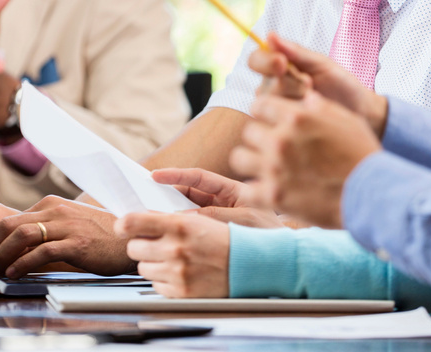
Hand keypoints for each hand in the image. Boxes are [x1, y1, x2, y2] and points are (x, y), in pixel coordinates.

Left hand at [0, 196, 134, 276]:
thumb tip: (15, 249)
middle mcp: (57, 210)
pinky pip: (42, 251)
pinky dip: (23, 263)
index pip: (13, 219)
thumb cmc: (99, 236)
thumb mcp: (69, 226)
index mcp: (52, 204)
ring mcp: (68, 226)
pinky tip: (15, 272)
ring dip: (3, 254)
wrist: (131, 239)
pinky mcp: (77, 243)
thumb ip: (45, 230)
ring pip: (23, 235)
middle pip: (12, 224)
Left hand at [116, 212, 228, 297]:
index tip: (121, 226)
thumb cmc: (225, 239)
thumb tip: (139, 220)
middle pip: (133, 247)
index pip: (133, 222)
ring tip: (171, 258)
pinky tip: (179, 272)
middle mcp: (176, 248)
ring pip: (142, 268)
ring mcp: (177, 272)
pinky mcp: (181, 291)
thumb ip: (167, 219)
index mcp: (179, 225)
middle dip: (140, 245)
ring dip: (152, 263)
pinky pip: (155, 285)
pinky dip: (163, 280)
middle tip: (153, 243)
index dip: (123, 224)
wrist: (248, 264)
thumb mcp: (197, 220)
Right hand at [151, 168, 279, 228]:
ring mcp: (215, 217)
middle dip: (165, 193)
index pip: (198, 177)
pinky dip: (178, 231)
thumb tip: (186, 217)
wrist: (286, 254)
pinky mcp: (211, 234)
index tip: (154, 176)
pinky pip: (190, 230)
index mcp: (230, 190)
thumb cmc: (271, 232)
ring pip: (185, 211)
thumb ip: (216, 215)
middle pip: (186, 193)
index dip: (175, 175)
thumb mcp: (245, 220)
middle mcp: (220, 201)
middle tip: (144, 195)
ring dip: (168, 213)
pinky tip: (166, 235)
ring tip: (149, 216)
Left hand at [230, 92, 381, 228]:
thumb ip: (318, 107)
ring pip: (239, 157)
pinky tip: (264, 191)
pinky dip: (253, 190)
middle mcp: (281, 139)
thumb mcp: (344, 119)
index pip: (259, 105)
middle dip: (259, 138)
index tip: (270, 122)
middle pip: (248, 131)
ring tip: (263, 169)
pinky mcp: (273, 196)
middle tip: (270, 149)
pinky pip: (245, 189)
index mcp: (297, 116)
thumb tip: (304, 97)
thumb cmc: (362, 155)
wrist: (371, 195)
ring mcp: (274, 168)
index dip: (265, 114)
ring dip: (251, 162)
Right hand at [249, 32, 387, 135]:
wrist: (361, 113)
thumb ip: (296, 52)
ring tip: (315, 100)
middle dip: (288, 83)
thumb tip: (270, 35)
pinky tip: (311, 114)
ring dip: (294, 99)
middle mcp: (273, 88)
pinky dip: (296, 115)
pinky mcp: (284, 128)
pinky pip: (278, 121)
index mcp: (280, 68)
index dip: (264, 61)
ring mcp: (277, 110)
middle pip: (263, 83)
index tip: (281, 62)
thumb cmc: (342, 85)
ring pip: (269, 104)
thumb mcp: (321, 65)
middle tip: (309, 84)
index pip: (256, 60)